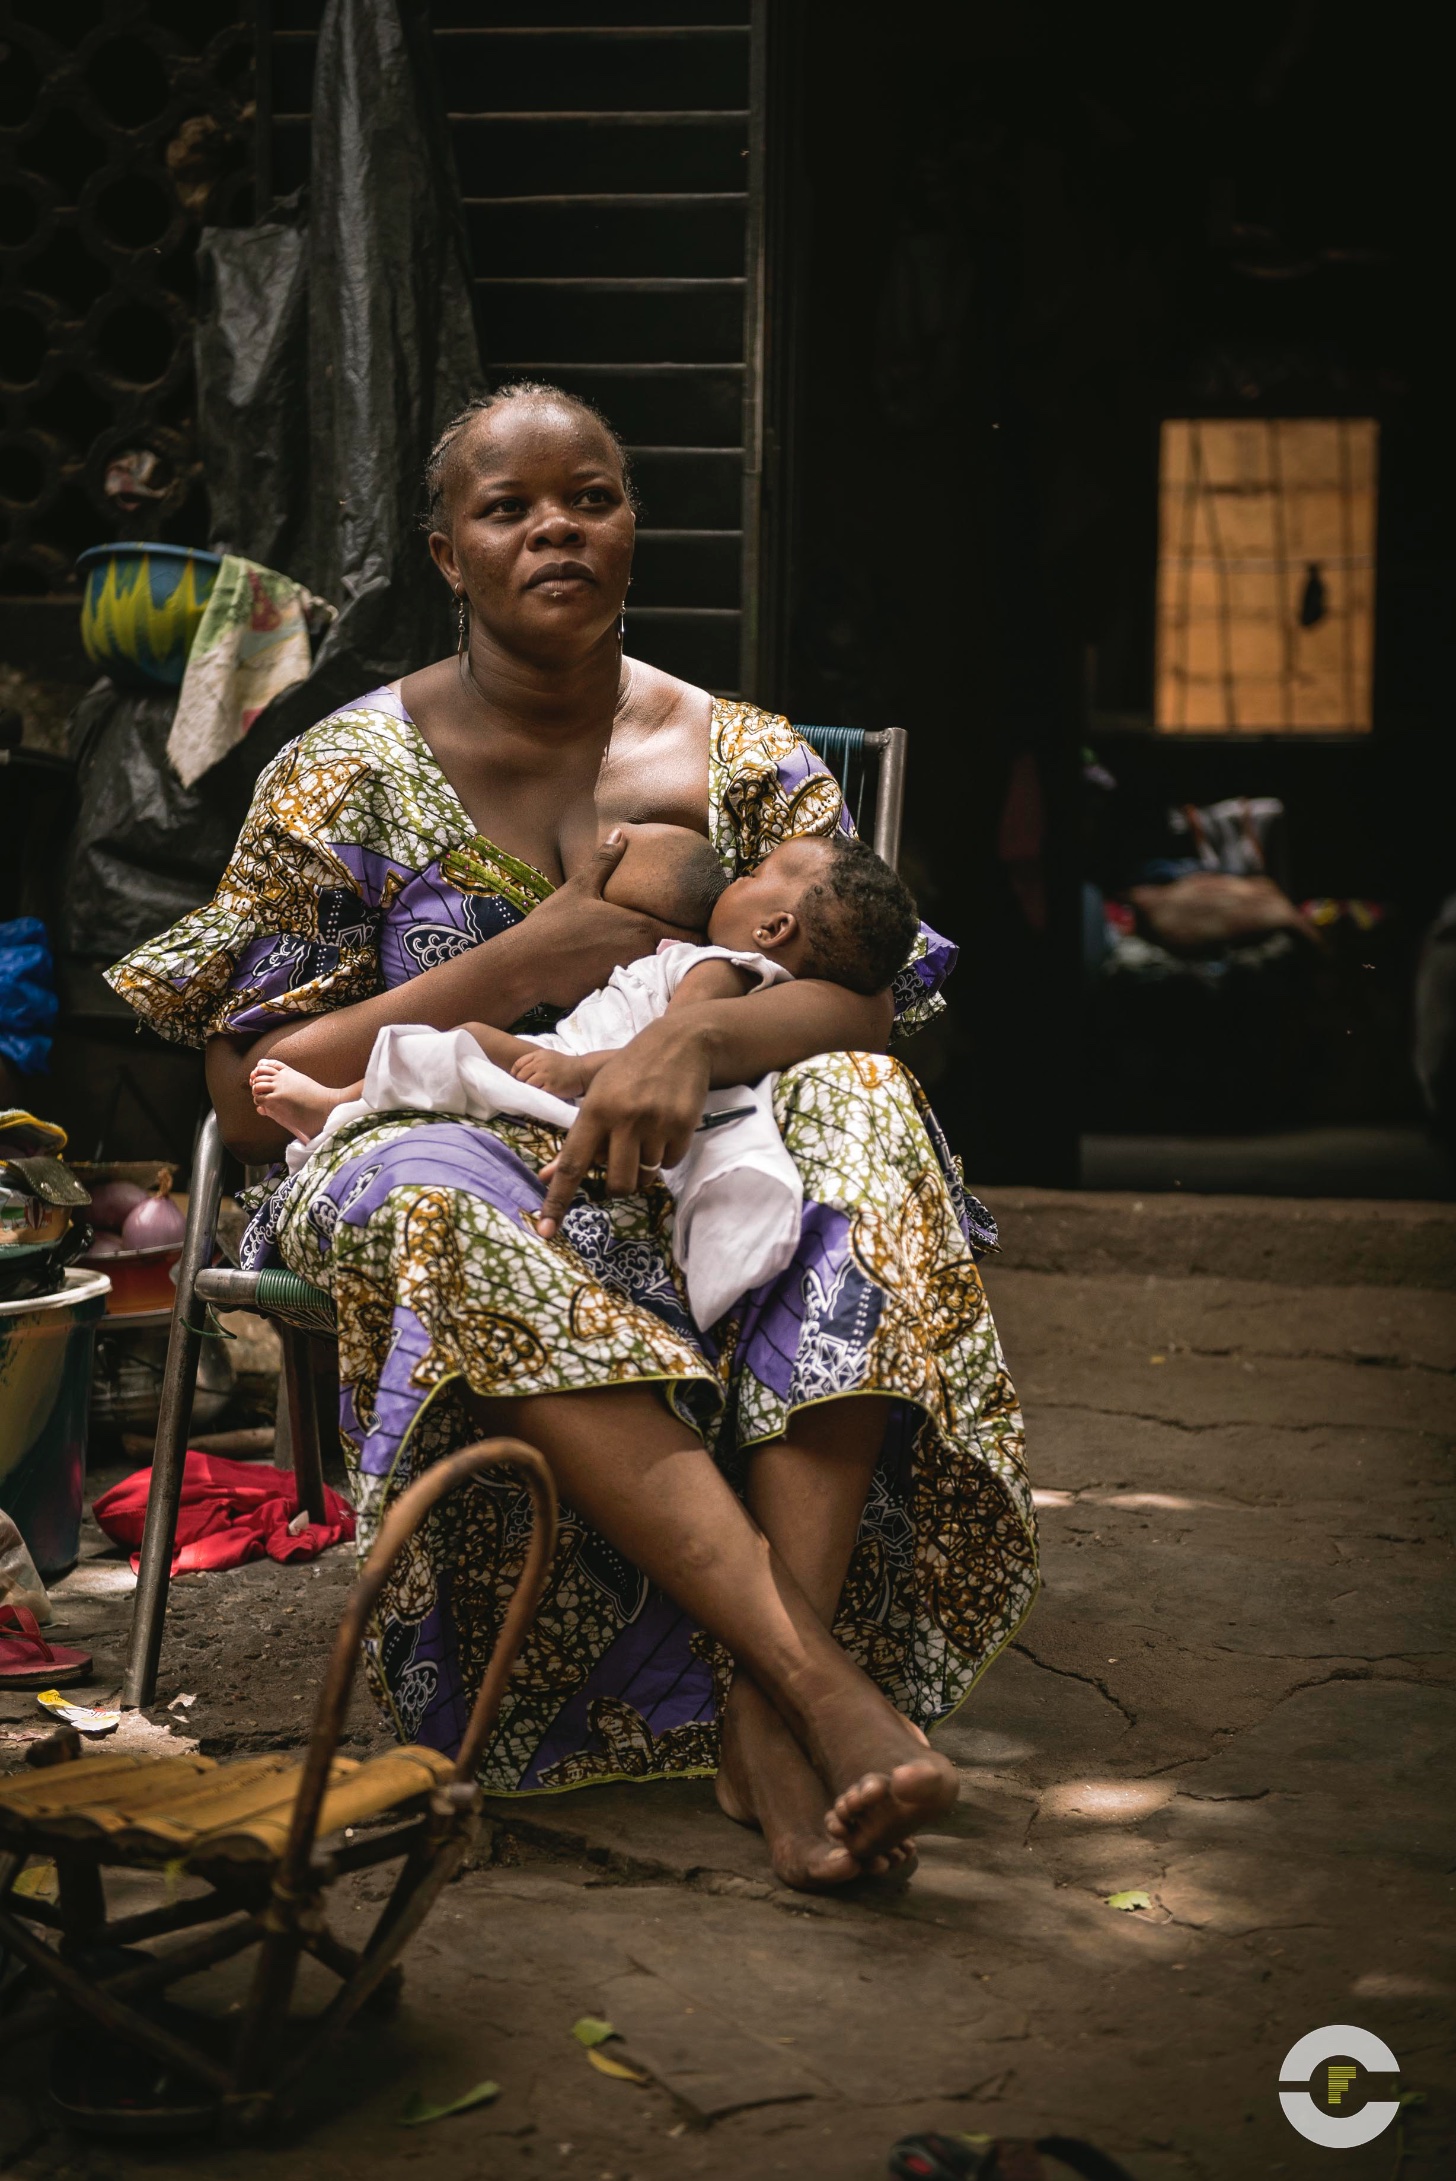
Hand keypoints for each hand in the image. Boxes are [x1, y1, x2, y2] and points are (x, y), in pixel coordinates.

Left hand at [511, 1047, 589, 1097]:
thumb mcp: (548, 1055)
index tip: (516, 1079)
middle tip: (527, 1087)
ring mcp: (546, 1076)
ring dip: (530, 1089)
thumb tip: (517, 1072)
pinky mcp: (551, 1088)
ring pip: (528, 1085)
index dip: (514, 1073)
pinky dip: (538, 1095)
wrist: (582, 1071)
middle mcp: (540, 1064)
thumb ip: (533, 1060)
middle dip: (522, 1082)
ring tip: (536, 1090)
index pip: (518, 1064)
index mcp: (538, 1055)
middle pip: (520, 1076)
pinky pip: (538, 1093)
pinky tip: (542, 1094)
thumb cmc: (564, 1064)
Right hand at [521, 830, 696, 1009]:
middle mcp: (641, 954)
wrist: (525, 966)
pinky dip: (638, 984)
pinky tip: (629, 979)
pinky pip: (635, 989)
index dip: (699, 935)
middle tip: (682, 949)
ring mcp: (629, 977)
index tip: (701, 931)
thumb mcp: (580, 888)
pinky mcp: (613, 994)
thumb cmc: (553, 924)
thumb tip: (619, 834)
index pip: (689, 935)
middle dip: (681, 954)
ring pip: (657, 975)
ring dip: (661, 970)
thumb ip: (604, 862)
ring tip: (660, 964)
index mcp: (641, 927)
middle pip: (677, 958)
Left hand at [535, 1016, 709, 1235]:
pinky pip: (670, 1163)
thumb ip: (576, 1138)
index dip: (558, 1199)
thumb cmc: (629, 1071)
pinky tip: (665, 1128)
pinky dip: (666, 1154)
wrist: (679, 1044)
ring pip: (646, 1175)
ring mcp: (655, 1123)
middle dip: (618, 1186)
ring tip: (646, 1136)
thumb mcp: (596, 1095)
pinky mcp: (683, 1126)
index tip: (546, 1230)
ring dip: (644, 1167)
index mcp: (595, 1110)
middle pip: (616, 1183)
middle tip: (622, 1167)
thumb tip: (547, 1175)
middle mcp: (624, 1118)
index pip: (571, 1164)